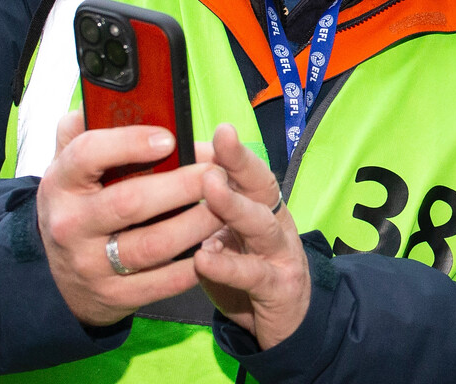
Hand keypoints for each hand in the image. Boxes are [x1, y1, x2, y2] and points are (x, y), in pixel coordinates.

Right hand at [36, 110, 222, 326]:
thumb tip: (107, 95)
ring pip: (153, 245)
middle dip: (181, 186)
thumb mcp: (69, 162)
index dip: (131, 143)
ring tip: (226, 204)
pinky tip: (214, 243)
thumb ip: (84, 126)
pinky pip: (160, 282)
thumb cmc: (79, 202)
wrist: (60, 275)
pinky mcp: (114, 297)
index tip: (170, 138)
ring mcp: (90, 265)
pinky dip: (192, 263)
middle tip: (217, 172)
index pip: (89, 154)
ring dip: (196, 223)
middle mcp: (70, 224)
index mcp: (61, 181)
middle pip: (130, 202)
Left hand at [194, 124, 310, 349]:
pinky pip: (253, 274)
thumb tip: (167, 178)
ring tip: (210, 187)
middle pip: (261, 185)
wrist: (288, 326)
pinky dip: (228, 265)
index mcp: (263, 205)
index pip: (249, 169)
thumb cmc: (247, 273)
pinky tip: (204, 258)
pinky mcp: (278, 288)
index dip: (232, 150)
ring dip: (234, 204)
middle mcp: (276, 222)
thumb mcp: (227, 237)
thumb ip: (208, 212)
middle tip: (221, 136)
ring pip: (260, 224)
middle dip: (241, 160)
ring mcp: (281, 254)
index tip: (214, 128)